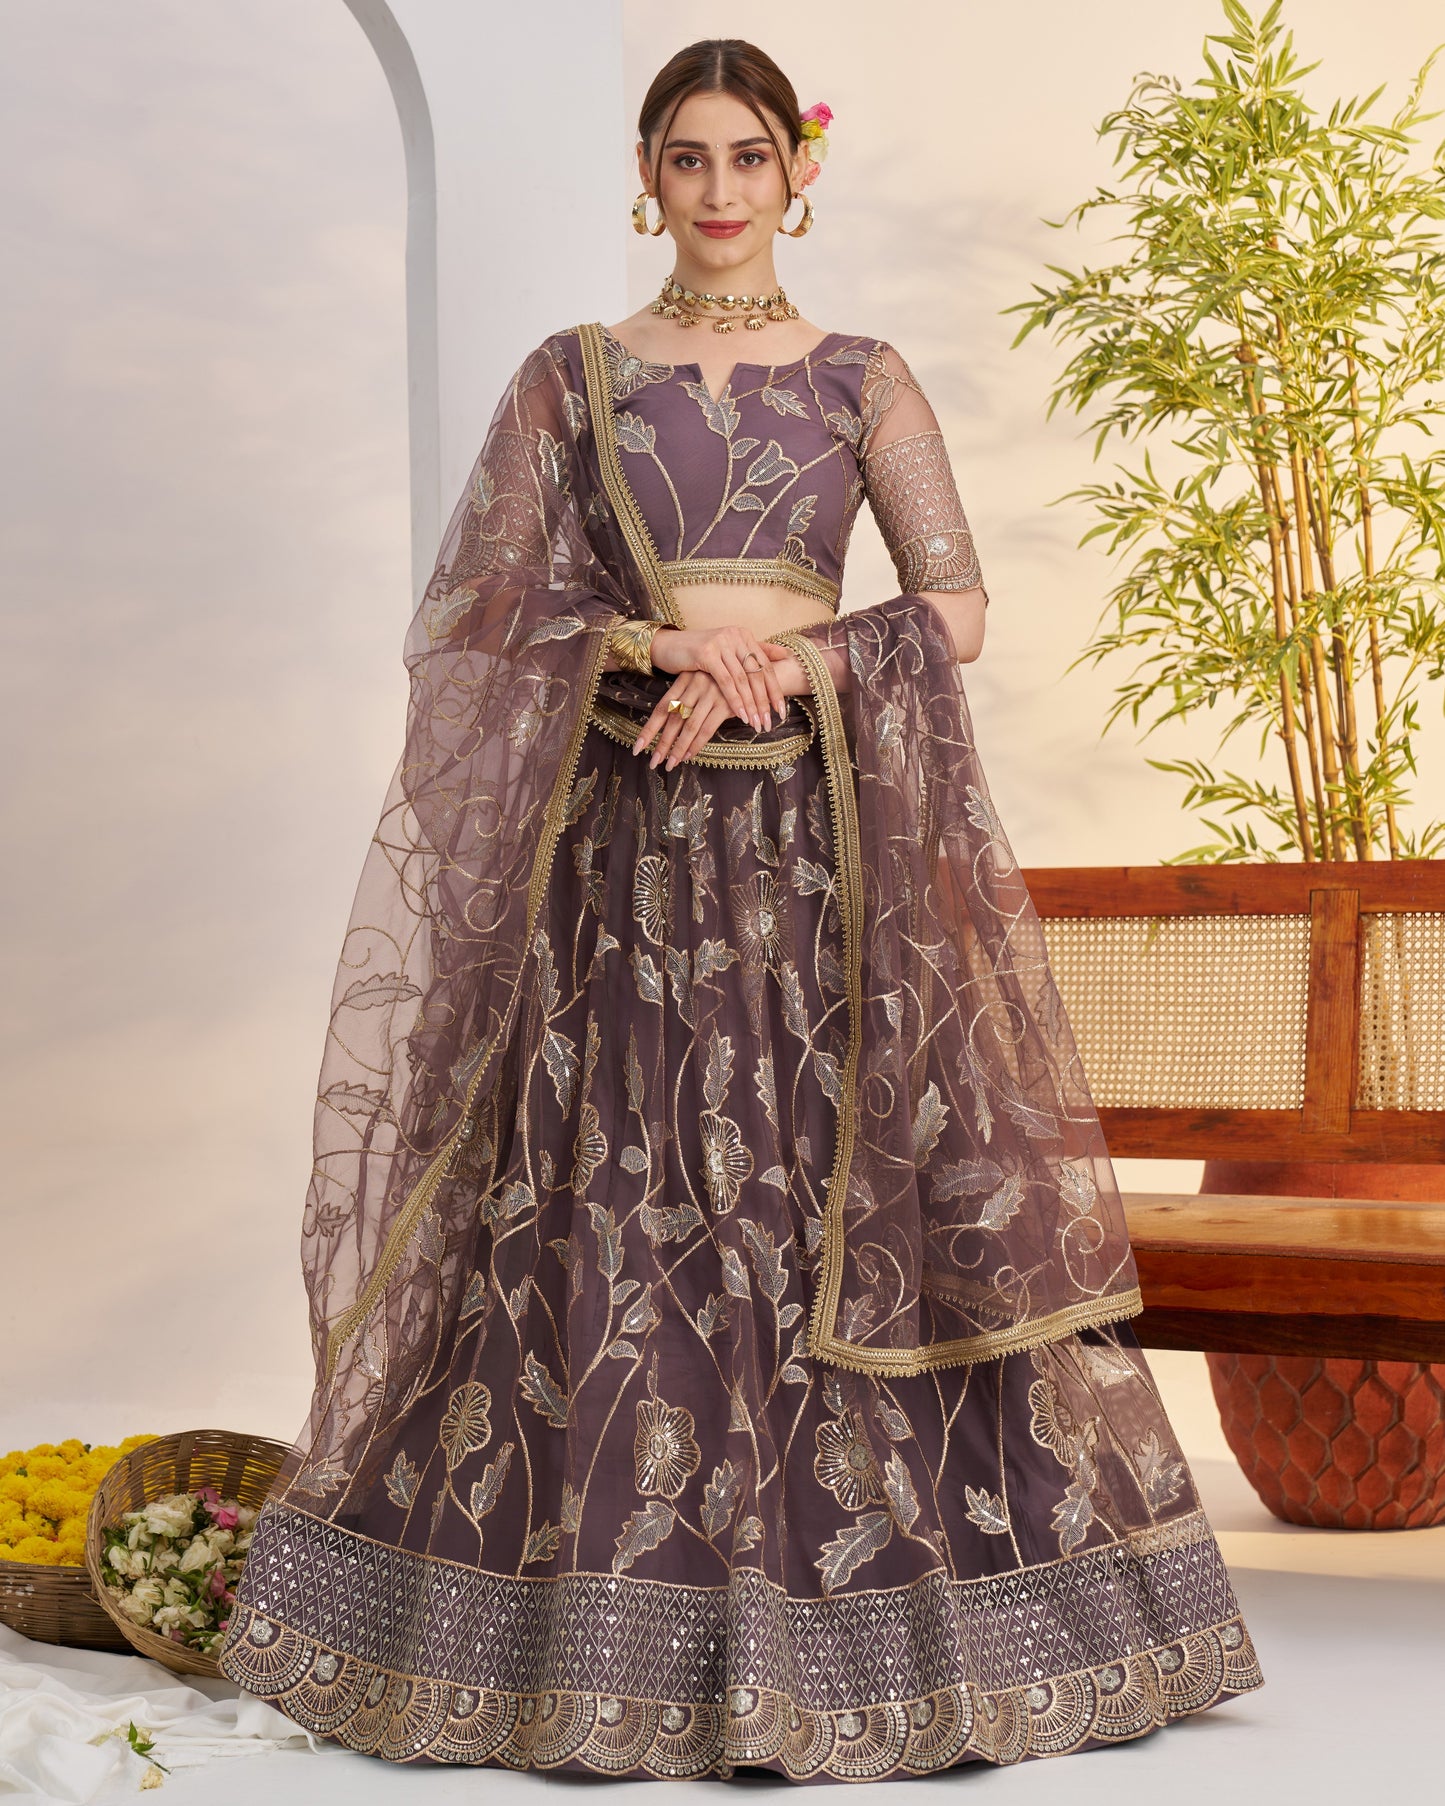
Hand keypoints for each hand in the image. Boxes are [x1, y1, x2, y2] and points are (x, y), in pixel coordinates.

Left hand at [632, 669, 736, 770]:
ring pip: (688, 727)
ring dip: (678, 748)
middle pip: (672, 720)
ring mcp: (710, 693)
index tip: (638, 747)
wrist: (756, 669)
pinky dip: (696, 744)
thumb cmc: (726, 680)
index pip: (662, 708)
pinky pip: (707, 729)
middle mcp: (694, 685)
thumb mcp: (703, 681)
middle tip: (653, 762)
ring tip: (670, 764)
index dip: (649, 729)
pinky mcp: (725, 703)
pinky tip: (689, 755)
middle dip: (661, 744)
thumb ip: (688, 698)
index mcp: (685, 680)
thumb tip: (671, 724)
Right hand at [650, 625, 791, 729]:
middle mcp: (735, 636)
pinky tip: (741, 715)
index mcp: (743, 636)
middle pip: (756, 673)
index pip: (765, 665)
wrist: (668, 646)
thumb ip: (754, 652)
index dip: (774, 689)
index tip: (781, 711)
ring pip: (742, 680)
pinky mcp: (706, 653)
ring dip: (751, 704)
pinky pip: (726, 682)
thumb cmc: (698, 653)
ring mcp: (721, 643)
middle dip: (765, 701)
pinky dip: (735, 700)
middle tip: (769, 722)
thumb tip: (786, 654)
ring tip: (757, 723)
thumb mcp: (728, 651)